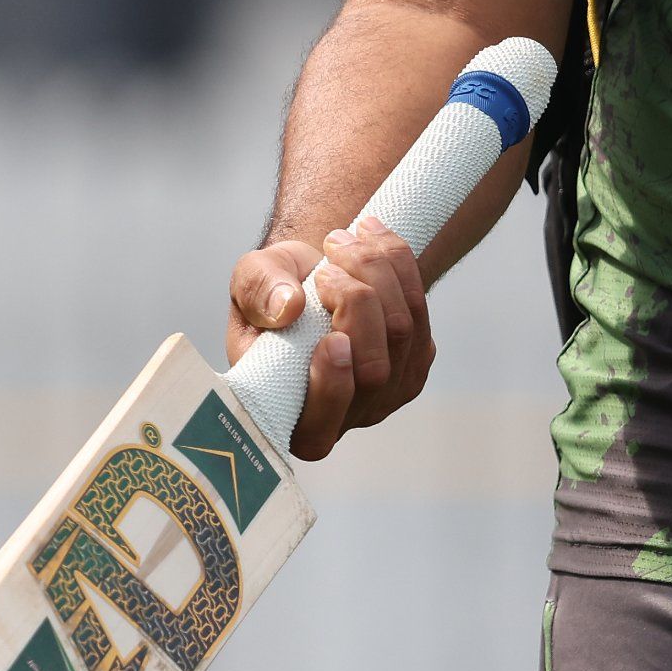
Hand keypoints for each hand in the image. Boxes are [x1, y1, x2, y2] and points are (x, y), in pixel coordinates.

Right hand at [223, 218, 429, 459]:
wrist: (312, 276)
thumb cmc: (275, 291)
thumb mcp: (250, 280)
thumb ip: (258, 292)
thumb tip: (288, 308)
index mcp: (289, 412)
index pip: (316, 431)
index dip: (331, 389)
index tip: (333, 339)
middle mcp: (342, 416)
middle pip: (372, 369)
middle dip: (356, 301)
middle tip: (327, 260)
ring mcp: (385, 394)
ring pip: (403, 335)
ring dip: (379, 273)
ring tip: (346, 239)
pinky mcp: (414, 364)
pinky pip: (420, 316)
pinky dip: (401, 268)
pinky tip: (374, 239)